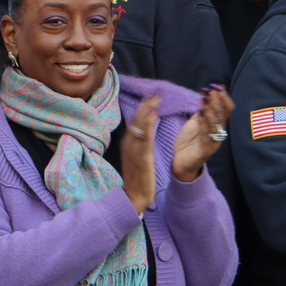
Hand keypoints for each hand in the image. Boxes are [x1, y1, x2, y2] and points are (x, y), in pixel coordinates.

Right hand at [119, 95, 158, 214]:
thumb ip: (139, 141)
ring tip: (156, 97)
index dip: (144, 105)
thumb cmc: (136, 176)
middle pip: (137, 118)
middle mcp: (130, 142)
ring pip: (140, 125)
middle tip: (157, 90)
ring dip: (148, 110)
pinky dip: (148, 127)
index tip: (153, 93)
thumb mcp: (136, 155)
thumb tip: (145, 127)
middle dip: (147, 103)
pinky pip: (144, 139)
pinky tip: (153, 116)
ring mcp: (134, 150)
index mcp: (129, 141)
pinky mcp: (141, 158)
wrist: (132, 196)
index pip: (136, 119)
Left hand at [171, 86, 234, 181]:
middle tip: (209, 91)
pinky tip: (199, 115)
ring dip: (210, 110)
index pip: (227, 108)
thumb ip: (203, 109)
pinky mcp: (206, 150)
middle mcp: (219, 133)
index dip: (223, 97)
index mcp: (218, 125)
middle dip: (217, 101)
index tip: (215, 86)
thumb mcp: (196, 121)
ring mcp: (213, 142)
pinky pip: (206, 136)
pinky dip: (203, 124)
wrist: (180, 161)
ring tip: (204, 100)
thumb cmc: (188, 141)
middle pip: (223, 114)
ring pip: (216, 124)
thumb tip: (209, 92)